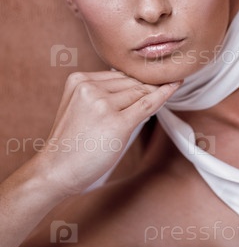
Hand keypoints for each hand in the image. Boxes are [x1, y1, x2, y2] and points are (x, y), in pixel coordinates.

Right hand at [34, 70, 180, 195]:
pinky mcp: (116, 123)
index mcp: (79, 79)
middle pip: (132, 82)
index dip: (137, 83)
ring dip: (151, 98)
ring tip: (147, 109)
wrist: (55, 170)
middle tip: (156, 96)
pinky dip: (164, 94)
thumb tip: (138, 84)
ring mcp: (102, 104)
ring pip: (141, 93)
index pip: (119, 75)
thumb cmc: (71, 143)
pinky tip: (175, 84)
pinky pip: (148, 104)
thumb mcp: (79, 107)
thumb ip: (101, 92)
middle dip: (146, 90)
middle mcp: (89, 87)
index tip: (153, 82)